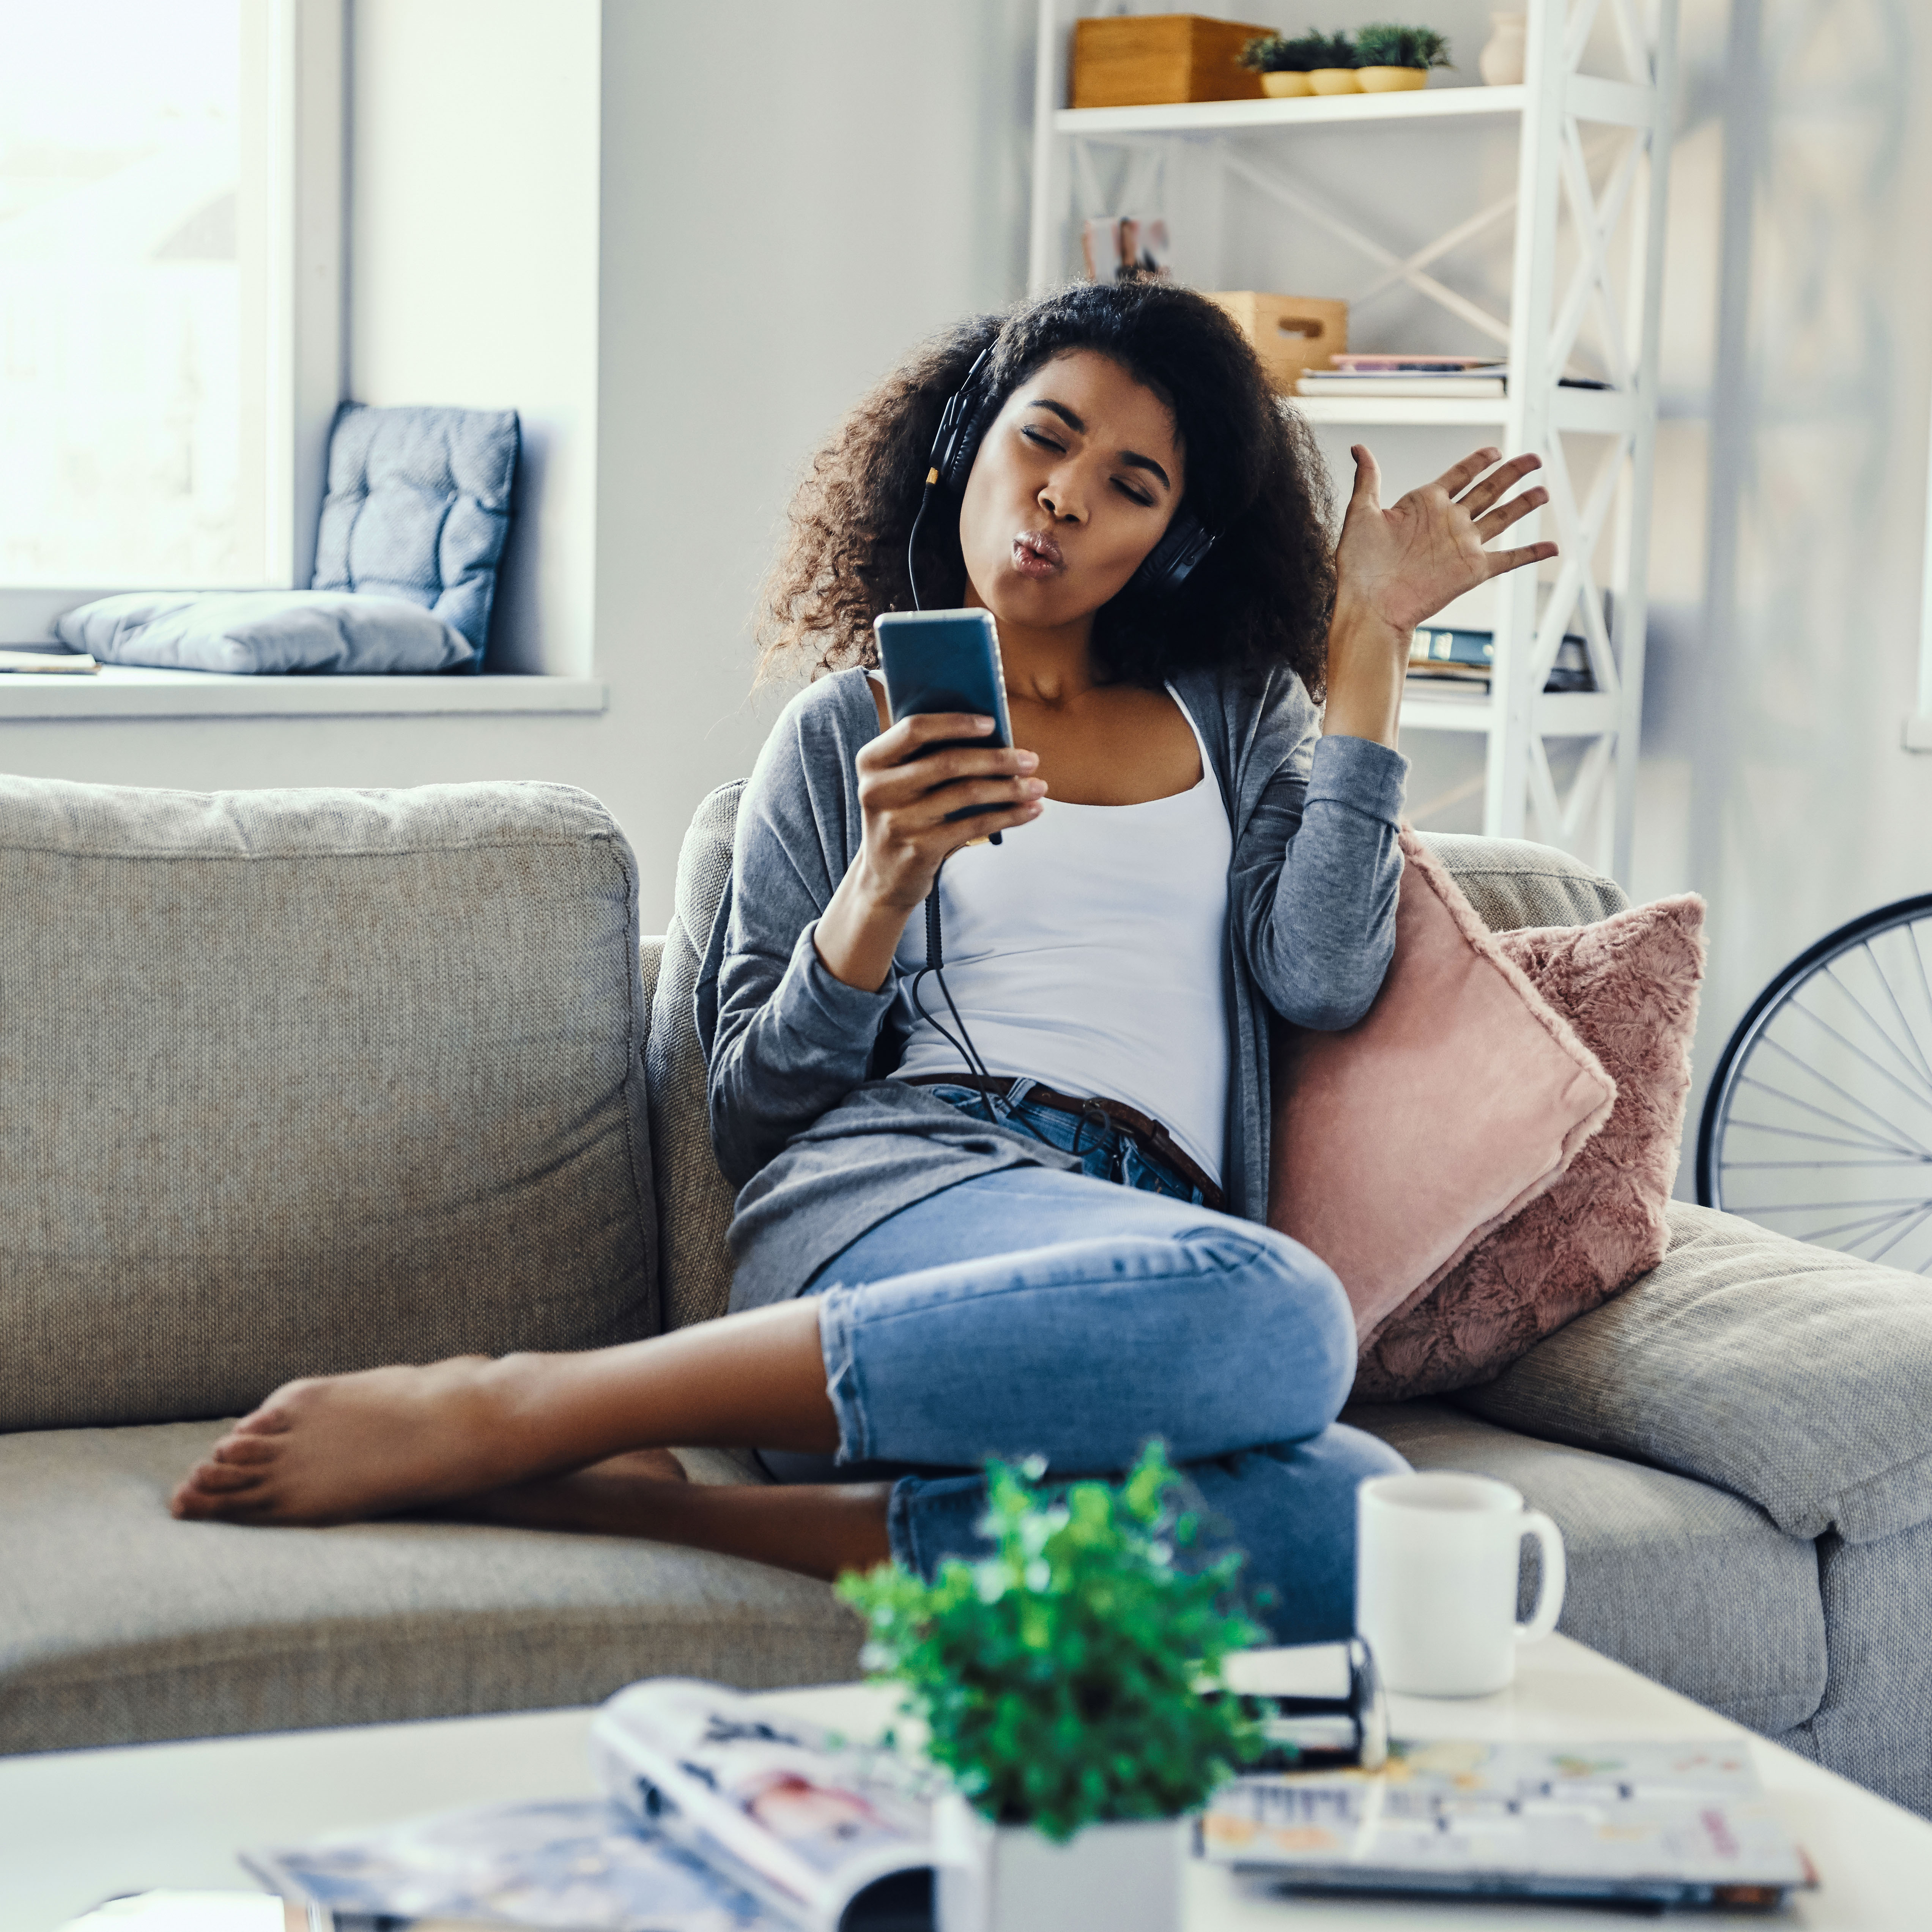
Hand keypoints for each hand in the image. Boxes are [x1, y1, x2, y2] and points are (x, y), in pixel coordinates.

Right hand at [815, 712, 1045, 989]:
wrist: (884, 878)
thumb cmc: (905, 817)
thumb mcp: (902, 784)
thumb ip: (929, 757)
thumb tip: (995, 736)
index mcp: (872, 761)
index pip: (914, 729)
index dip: (955, 722)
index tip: (992, 723)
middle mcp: (878, 789)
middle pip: (948, 761)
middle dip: (997, 758)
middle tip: (1030, 759)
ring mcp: (898, 821)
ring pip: (968, 793)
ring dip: (1011, 788)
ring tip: (1038, 786)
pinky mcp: (919, 849)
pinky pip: (975, 825)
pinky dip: (1009, 815)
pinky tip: (1030, 811)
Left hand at [1321, 445, 1557, 748]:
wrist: (1369, 605)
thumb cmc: (1359, 565)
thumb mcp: (1362, 513)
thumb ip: (1368, 479)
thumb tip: (1358, 448)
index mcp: (1425, 504)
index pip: (1461, 475)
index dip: (1479, 461)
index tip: (1495, 451)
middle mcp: (1449, 522)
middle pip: (1489, 489)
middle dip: (1513, 473)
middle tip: (1535, 458)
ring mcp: (1463, 546)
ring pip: (1503, 518)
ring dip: (1524, 504)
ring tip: (1545, 491)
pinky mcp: (1472, 571)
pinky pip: (1509, 559)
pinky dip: (1531, 553)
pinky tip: (1552, 547)